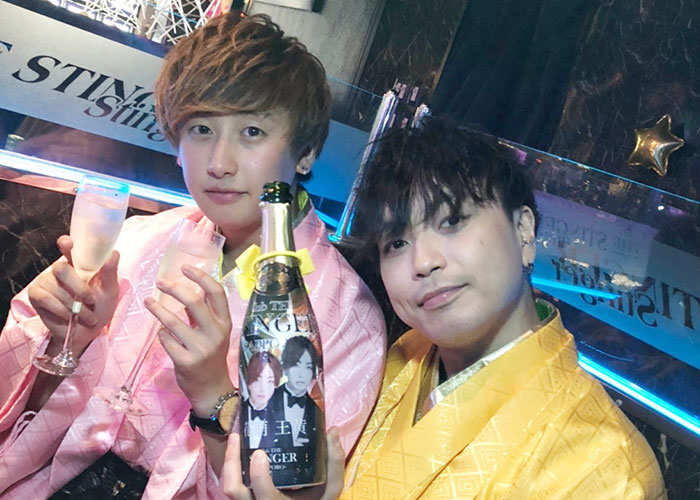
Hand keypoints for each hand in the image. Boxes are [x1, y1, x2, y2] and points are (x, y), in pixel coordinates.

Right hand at [27, 235, 120, 354]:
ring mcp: (46, 281)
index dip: (66, 244)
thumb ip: (109, 273)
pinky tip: (69, 317)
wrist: (86, 333)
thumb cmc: (99, 309)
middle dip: (78, 287)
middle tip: (91, 301)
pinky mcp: (36, 295)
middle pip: (61, 268)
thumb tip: (114, 253)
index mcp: (79, 265)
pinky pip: (45, 298)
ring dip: (73, 305)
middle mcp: (60, 270)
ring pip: (55, 286)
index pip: (68, 248)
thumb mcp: (109, 292)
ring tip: (86, 316)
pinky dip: (60, 309)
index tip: (67, 243)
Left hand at [145, 264, 233, 414]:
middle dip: (174, 289)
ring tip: (147, 302)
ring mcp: (201, 348)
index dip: (201, 277)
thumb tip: (189, 287)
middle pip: (193, 302)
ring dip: (157, 309)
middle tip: (160, 283)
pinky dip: (161, 334)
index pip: (216, 293)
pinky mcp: (185, 362)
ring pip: (173, 322)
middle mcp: (215, 334)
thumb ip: (204, 313)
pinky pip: (166, 340)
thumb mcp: (215, 332)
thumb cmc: (211, 355)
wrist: (212, 389)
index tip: (184, 267)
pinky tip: (162, 334)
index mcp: (224, 323)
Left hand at [222, 428, 344, 499]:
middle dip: (231, 463)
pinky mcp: (247, 497)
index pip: (264, 495)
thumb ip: (334, 463)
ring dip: (229, 463)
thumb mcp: (330, 489)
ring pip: (229, 488)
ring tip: (235, 438)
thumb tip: (332, 430)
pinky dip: (232, 468)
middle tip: (237, 436)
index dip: (258, 476)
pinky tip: (239, 449)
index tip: (260, 453)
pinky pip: (234, 484)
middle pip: (234, 490)